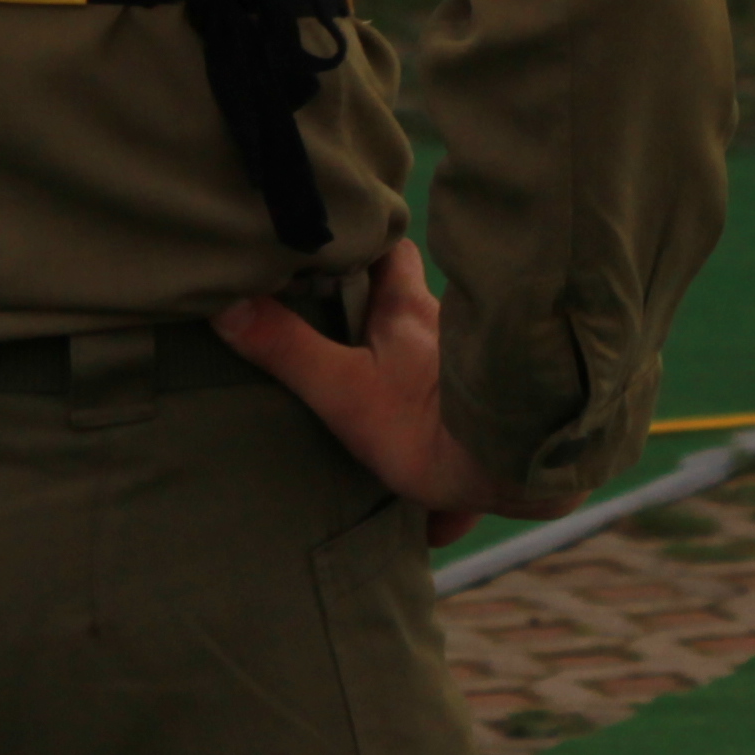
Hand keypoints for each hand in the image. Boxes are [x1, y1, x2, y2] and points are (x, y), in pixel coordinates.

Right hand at [215, 241, 573, 542]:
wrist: (529, 466)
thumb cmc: (434, 425)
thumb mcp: (346, 392)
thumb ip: (288, 350)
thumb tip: (225, 304)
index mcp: (408, 314)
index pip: (391, 251)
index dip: (369, 239)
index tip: (343, 238)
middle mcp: (448, 333)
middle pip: (415, 310)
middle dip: (390, 322)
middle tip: (354, 338)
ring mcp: (478, 376)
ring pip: (446, 374)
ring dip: (424, 394)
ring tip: (392, 430)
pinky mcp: (502, 424)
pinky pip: (473, 437)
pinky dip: (456, 463)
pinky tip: (442, 517)